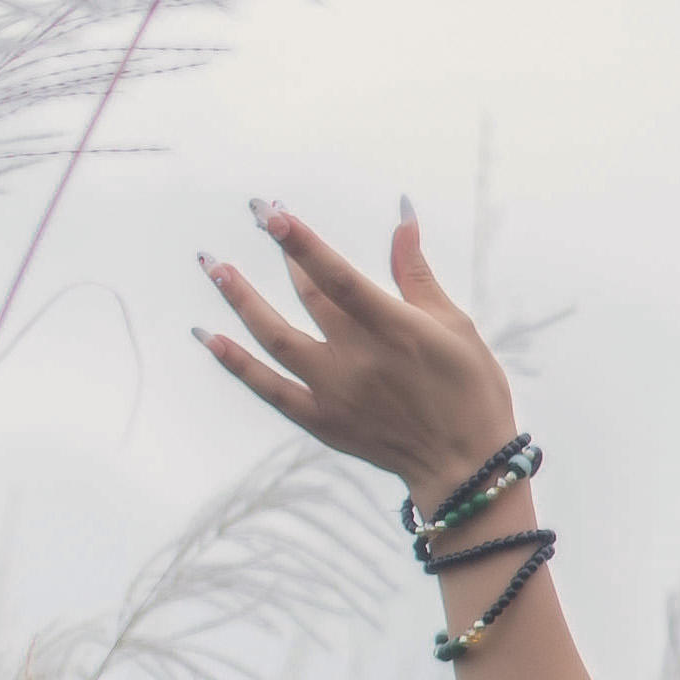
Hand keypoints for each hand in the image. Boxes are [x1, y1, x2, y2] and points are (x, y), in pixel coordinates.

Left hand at [195, 203, 513, 498]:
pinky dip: (237, 364)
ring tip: (216, 266)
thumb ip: (415, 271)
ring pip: (275, 339)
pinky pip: (269, 389)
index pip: (338, 276)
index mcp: (395, 329)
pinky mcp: (321, 420)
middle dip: (283, 254)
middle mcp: (358, 359)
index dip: (303, 243)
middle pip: (308, 298)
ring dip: (242, 300)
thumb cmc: (470, 388)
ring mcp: (334, 392)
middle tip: (260, 215)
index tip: (274, 212)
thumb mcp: (454, 324)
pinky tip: (209, 337)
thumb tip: (402, 215)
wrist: (464, 467)